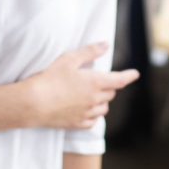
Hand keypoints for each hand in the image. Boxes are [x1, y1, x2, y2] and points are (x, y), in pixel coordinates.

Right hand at [22, 43, 139, 128]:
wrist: (33, 103)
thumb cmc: (49, 78)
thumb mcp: (68, 59)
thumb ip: (90, 52)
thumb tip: (106, 45)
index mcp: (95, 82)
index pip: (120, 80)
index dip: (129, 76)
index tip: (135, 74)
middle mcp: (95, 99)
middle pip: (110, 93)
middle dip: (108, 86)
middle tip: (98, 80)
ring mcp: (87, 113)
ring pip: (104, 108)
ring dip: (102, 101)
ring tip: (91, 95)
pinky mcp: (78, 123)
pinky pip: (93, 120)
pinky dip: (93, 114)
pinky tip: (85, 109)